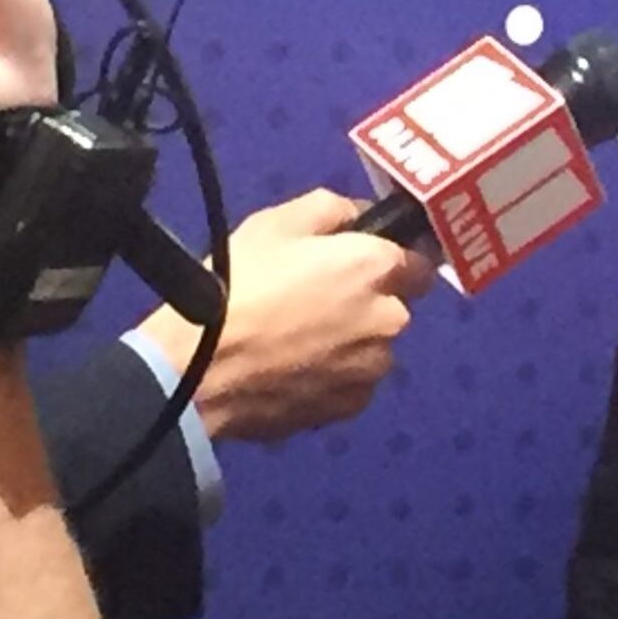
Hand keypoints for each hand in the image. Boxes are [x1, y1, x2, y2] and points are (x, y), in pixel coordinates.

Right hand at [137, 190, 438, 443]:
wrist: (199, 368)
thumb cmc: (237, 285)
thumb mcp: (274, 223)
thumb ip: (330, 210)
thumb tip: (357, 218)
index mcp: (375, 268)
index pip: (418, 261)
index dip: (391, 260)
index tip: (360, 262)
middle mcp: (389, 320)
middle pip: (393, 307)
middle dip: (366, 304)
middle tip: (314, 301)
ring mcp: (371, 371)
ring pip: (372, 349)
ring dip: (350, 344)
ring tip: (297, 342)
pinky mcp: (348, 409)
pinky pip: (350, 384)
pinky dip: (331, 377)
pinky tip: (291, 371)